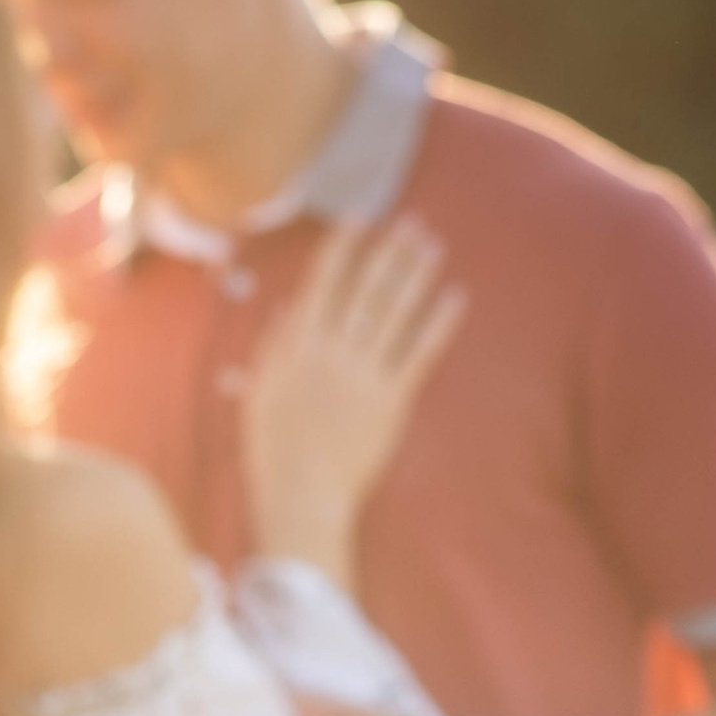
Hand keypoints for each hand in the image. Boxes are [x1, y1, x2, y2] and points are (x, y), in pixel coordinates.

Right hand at [243, 217, 463, 583]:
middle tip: (412, 221)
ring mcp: (363, 374)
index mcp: (297, 345)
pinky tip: (455, 297)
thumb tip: (285, 308)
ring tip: (434, 246)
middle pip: (366, 289)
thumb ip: (273, 347)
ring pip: (394, 312)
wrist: (300, 497)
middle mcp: (332, 351)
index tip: (359, 218)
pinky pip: (419, 354)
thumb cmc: (272, 452)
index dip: (342, 247)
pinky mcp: (391, 401)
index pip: (323, 282)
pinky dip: (438, 323)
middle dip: (389, 251)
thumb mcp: (259, 394)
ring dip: (416, 275)